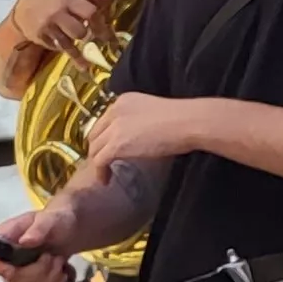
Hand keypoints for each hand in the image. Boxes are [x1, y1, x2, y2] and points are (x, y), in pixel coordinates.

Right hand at [0, 208, 80, 281]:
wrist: (69, 230)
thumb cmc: (55, 221)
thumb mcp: (49, 219)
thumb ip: (38, 229)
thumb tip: (25, 240)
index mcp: (3, 240)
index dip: (4, 267)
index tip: (25, 264)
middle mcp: (6, 260)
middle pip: (12, 279)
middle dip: (39, 271)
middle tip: (52, 256)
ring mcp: (17, 275)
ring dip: (50, 277)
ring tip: (58, 261)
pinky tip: (61, 273)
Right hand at [13, 0, 109, 52]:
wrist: (24, 8)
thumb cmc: (52, 0)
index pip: (90, 12)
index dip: (101, 22)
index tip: (109, 32)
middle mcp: (57, 13)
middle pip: (80, 30)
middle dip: (91, 35)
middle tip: (98, 38)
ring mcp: (48, 27)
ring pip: (71, 42)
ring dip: (81, 45)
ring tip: (87, 48)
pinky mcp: (42, 38)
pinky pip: (62, 49)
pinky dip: (73, 55)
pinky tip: (83, 65)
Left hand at [87, 93, 208, 165]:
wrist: (188, 122)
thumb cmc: (181, 119)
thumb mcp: (153, 114)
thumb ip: (139, 122)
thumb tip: (137, 138)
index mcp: (123, 101)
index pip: (104, 120)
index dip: (103, 136)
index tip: (107, 147)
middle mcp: (114, 111)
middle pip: (95, 133)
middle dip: (96, 149)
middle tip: (103, 162)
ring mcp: (114, 128)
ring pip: (94, 148)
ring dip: (97, 162)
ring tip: (104, 173)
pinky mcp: (116, 145)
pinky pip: (99, 161)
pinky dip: (100, 172)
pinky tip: (106, 180)